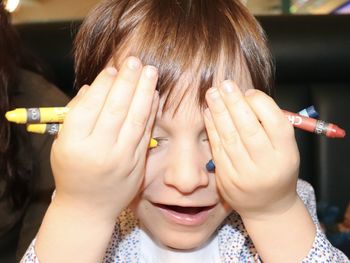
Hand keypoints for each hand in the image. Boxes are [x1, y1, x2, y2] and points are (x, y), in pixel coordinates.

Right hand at [50, 56, 158, 220]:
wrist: (89, 208)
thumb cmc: (72, 172)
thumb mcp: (62, 144)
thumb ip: (75, 116)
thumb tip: (93, 87)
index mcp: (73, 144)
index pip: (89, 107)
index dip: (103, 85)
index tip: (113, 69)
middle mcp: (98, 150)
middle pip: (115, 109)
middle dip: (128, 82)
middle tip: (136, 61)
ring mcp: (121, 159)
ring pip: (135, 119)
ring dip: (145, 92)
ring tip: (150, 72)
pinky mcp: (137, 164)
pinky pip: (145, 133)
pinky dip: (151, 112)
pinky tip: (155, 95)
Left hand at [204, 80, 299, 220]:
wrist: (266, 206)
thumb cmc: (276, 169)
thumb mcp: (285, 150)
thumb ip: (270, 127)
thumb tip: (245, 98)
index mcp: (286, 154)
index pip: (275, 124)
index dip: (261, 104)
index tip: (248, 91)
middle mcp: (267, 164)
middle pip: (249, 129)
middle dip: (234, 103)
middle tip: (224, 84)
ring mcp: (245, 174)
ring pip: (230, 138)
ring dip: (219, 113)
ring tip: (212, 93)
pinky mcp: (227, 179)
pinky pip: (217, 149)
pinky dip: (212, 129)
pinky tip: (208, 113)